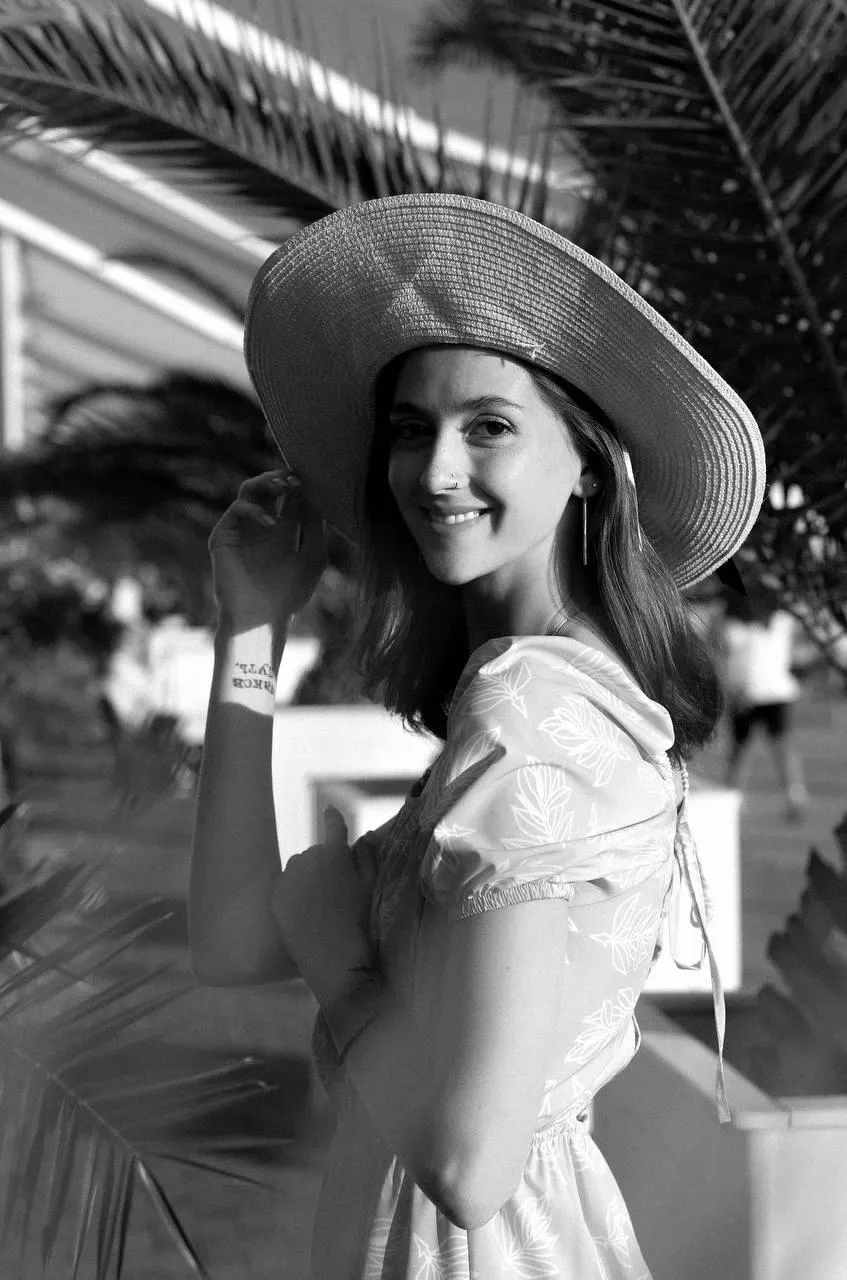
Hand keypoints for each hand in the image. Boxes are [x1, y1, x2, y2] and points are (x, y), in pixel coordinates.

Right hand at [209, 469, 326, 631]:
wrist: (262, 618)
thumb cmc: (290, 593)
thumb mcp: (312, 557)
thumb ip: (314, 526)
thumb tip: (313, 493)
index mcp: (283, 527)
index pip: (288, 494)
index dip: (299, 483)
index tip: (314, 478)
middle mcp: (260, 524)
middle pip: (267, 485)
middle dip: (281, 477)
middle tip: (297, 478)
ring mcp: (241, 528)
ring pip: (248, 489)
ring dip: (266, 482)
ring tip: (285, 486)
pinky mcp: (224, 536)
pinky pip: (236, 510)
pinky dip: (254, 510)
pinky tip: (272, 523)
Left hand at [271, 808, 374, 1007]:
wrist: (334, 961)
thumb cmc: (360, 924)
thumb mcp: (371, 887)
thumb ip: (367, 856)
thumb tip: (365, 835)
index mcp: (333, 853)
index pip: (333, 825)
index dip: (333, 819)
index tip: (330, 811)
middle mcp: (306, 858)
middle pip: (317, 852)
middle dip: (326, 862)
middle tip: (338, 889)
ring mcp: (287, 877)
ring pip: (300, 867)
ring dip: (309, 876)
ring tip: (322, 904)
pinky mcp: (275, 896)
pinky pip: (286, 885)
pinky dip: (294, 892)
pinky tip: (307, 912)